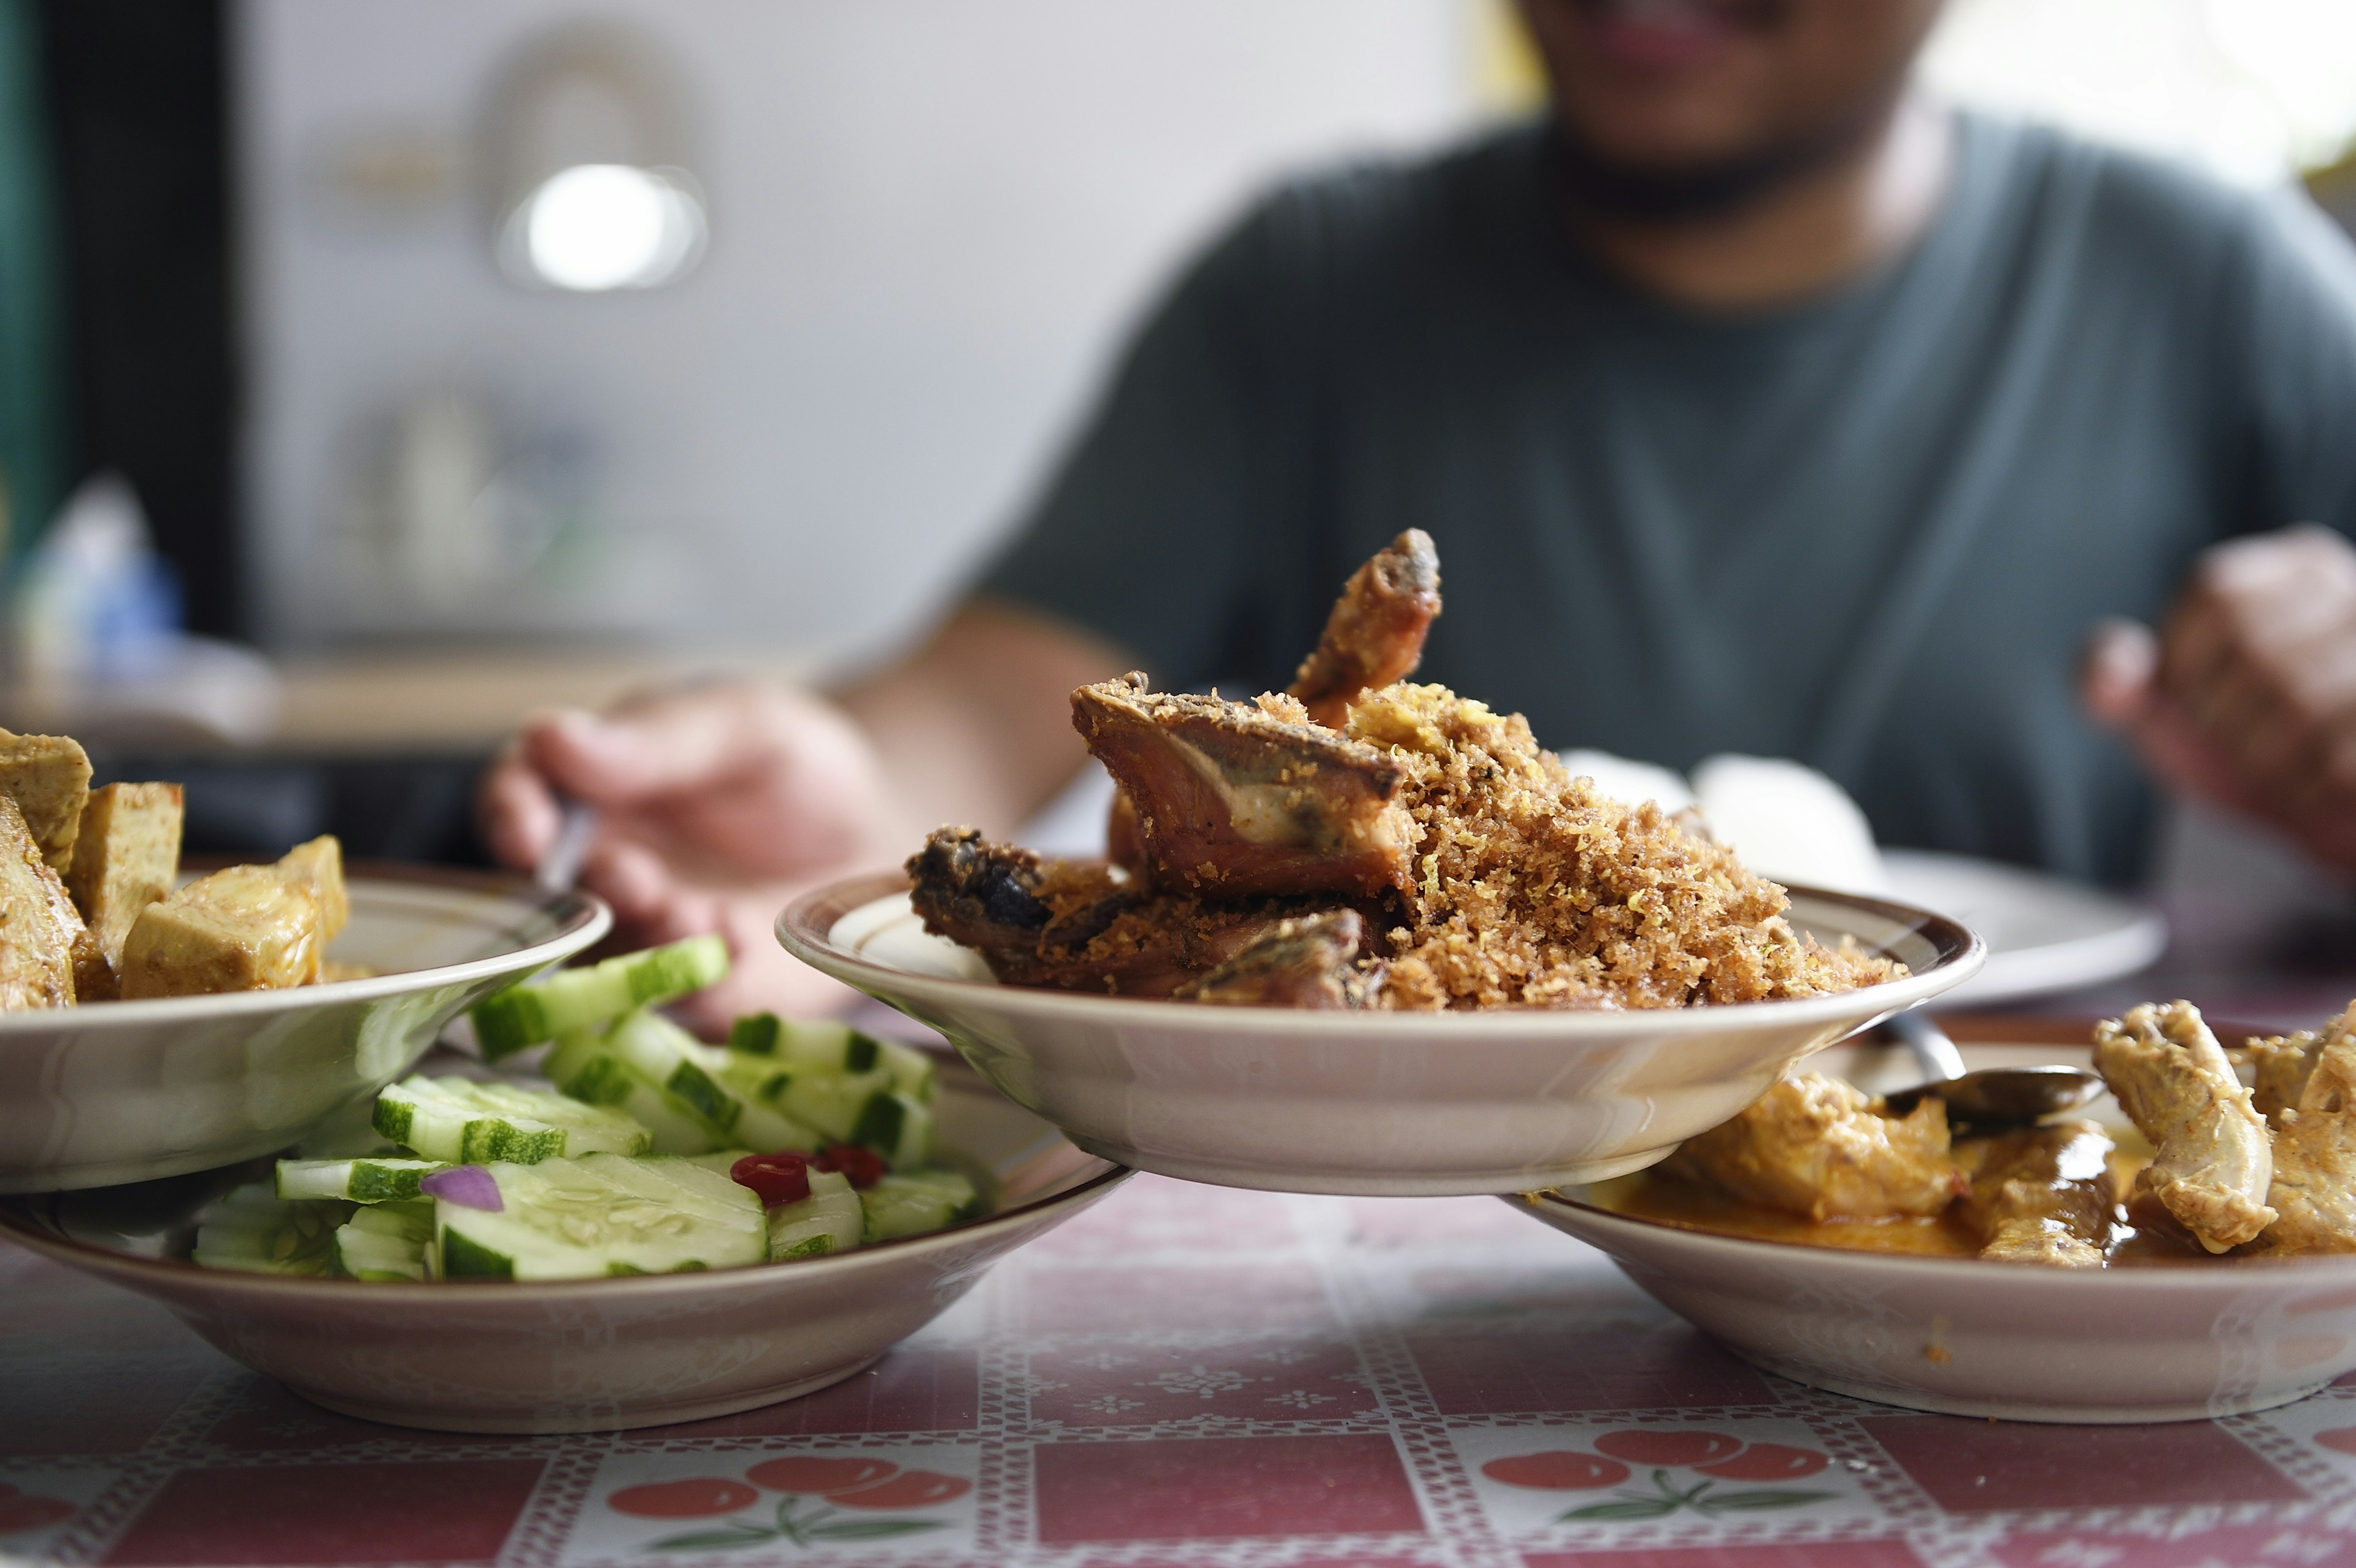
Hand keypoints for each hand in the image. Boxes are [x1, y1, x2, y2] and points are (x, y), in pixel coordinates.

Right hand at [480, 680, 897, 1030]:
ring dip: (639, 944)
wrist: (876, 836)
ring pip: (602, 960)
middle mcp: (598, 871)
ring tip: (700, 917)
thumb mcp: (745, 725)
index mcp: (590, 791)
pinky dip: (697, 984)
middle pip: (548, 895)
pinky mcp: (694, 993)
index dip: (511, 813)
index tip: (530, 827)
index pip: (517, 798)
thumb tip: (551, 735)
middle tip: (638, 879)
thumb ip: (658, 739)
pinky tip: (740, 944)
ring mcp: (642, 939)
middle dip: (586, 892)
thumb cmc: (797, 766)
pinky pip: (673, 1004)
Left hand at [2083, 524, 2355, 869]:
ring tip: (2291, 773)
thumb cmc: (2250, 752)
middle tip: (2252, 751)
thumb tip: (2108, 674)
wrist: (2327, 818)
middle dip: (2230, 725)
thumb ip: (2112, 682)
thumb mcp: (2168, 712)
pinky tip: (2323, 794)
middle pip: (2257, 651)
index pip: (2216, 594)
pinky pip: (2340, 763)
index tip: (2200, 703)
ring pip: (2303, 703)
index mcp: (2301, 574)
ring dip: (2275, 764)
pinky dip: (2315, 793)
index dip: (2186, 665)